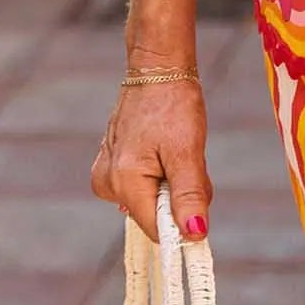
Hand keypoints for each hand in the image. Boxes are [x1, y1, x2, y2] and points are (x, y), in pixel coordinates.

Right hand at [91, 75, 212, 243]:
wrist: (157, 69)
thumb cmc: (173, 104)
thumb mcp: (188, 151)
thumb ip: (189, 195)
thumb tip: (195, 234)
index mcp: (123, 182)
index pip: (157, 230)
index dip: (182, 222)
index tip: (199, 197)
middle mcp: (107, 184)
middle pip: (155, 215)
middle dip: (179, 197)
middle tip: (187, 162)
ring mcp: (106, 175)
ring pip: (152, 201)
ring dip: (172, 185)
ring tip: (175, 150)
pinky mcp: (110, 166)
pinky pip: (143, 186)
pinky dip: (161, 175)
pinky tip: (164, 150)